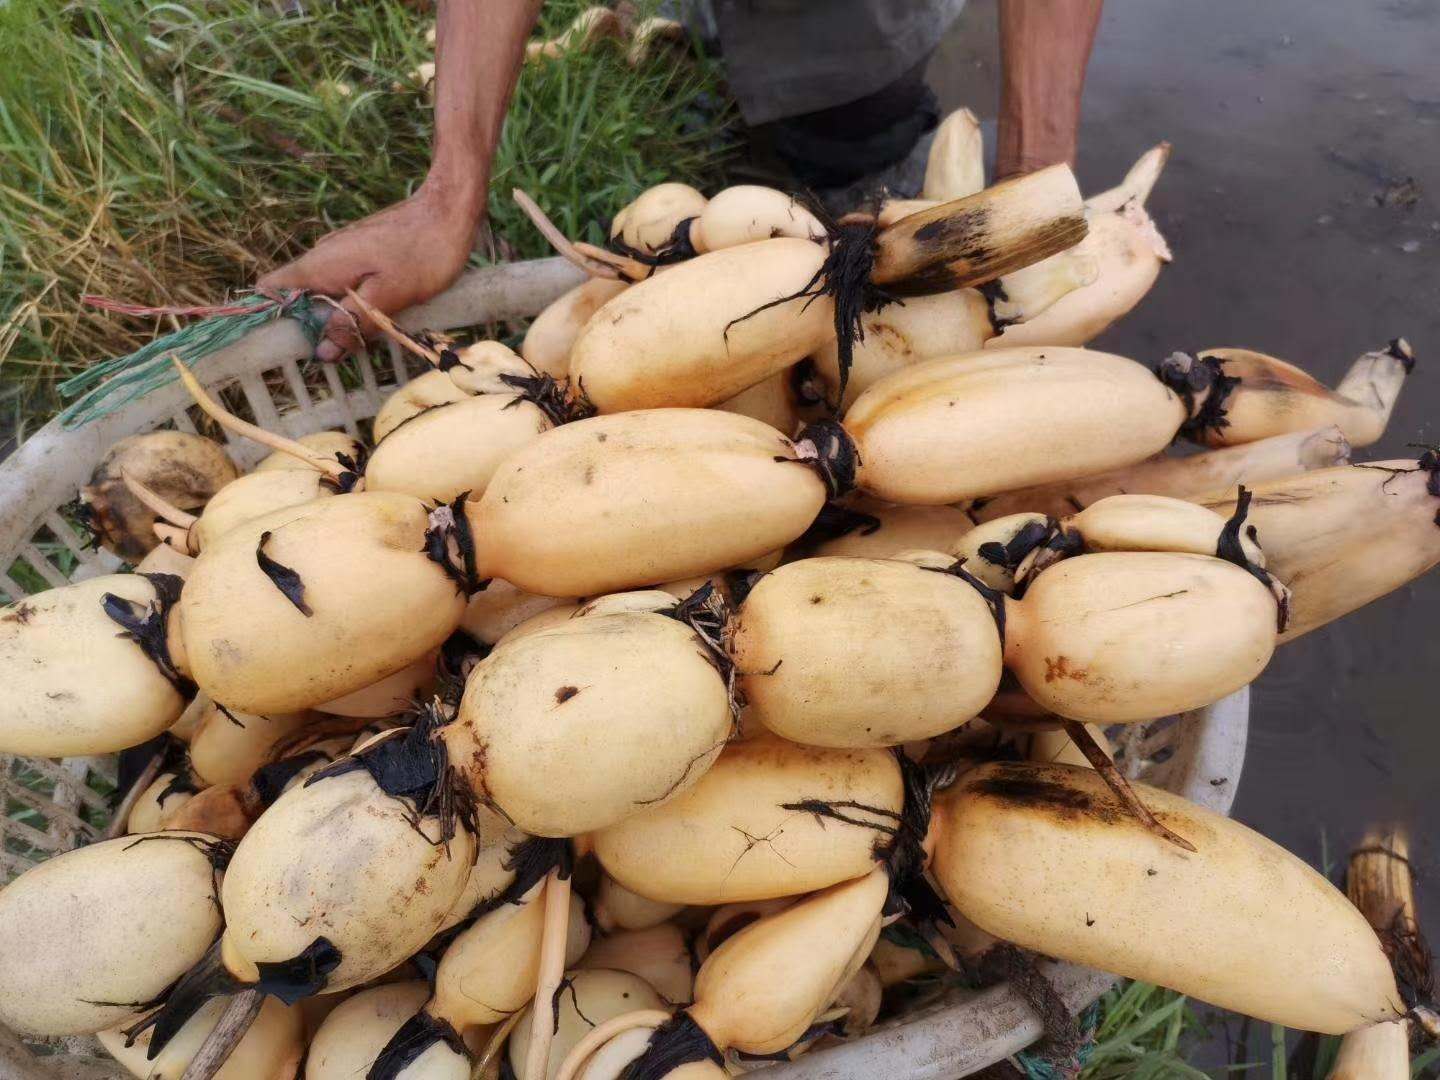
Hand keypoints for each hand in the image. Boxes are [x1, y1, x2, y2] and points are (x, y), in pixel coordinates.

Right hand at [258, 178, 482, 359]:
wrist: (448, 210)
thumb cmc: (424, 253)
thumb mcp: (388, 297)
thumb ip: (352, 323)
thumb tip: (323, 351)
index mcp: (319, 265)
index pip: (270, 288)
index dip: (273, 318)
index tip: (294, 345)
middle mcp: (322, 256)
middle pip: (298, 297)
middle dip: (314, 327)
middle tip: (344, 350)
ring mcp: (341, 252)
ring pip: (324, 292)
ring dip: (339, 317)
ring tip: (366, 336)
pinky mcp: (360, 252)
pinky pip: (345, 283)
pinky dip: (355, 303)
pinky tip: (380, 314)